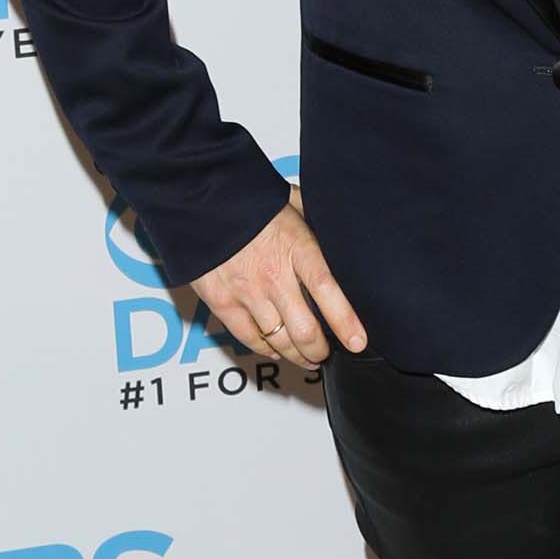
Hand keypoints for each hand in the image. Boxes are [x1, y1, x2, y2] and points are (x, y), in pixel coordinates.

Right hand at [192, 197, 366, 368]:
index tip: (358, 341)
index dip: (345, 321)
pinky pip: (249, 338)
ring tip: (307, 358)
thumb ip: (317, 222)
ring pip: (279, 341)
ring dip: (297, 356)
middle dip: (319, 350)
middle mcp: (273, 275)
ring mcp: (246, 292)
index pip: (328, 290)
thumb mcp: (294, 203)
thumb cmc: (252, 202)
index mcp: (296, 248)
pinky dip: (266, 350)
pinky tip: (276, 351)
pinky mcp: (221, 302)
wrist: (202, 201)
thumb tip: (342, 233)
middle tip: (327, 352)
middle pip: (304, 329)